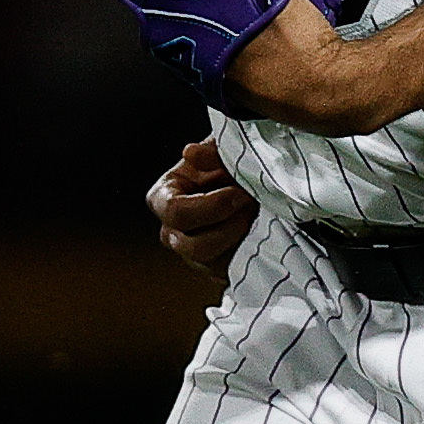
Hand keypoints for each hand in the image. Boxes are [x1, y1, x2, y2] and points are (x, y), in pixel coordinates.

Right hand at [147, 135, 257, 277]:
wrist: (250, 184)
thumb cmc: (229, 166)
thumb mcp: (223, 151)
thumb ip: (210, 152)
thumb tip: (190, 153)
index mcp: (163, 198)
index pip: (176, 212)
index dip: (211, 206)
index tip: (239, 193)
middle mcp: (171, 231)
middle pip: (192, 246)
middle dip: (229, 227)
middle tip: (252, 205)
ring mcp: (191, 255)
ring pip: (213, 263)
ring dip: (241, 239)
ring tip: (257, 215)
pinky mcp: (214, 269)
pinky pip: (230, 272)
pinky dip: (249, 252)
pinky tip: (260, 231)